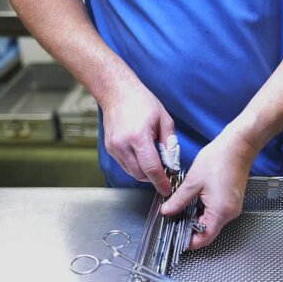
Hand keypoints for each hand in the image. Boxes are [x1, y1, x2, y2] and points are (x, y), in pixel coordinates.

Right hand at [100, 80, 173, 195]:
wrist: (116, 92)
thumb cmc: (141, 101)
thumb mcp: (164, 119)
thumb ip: (170, 142)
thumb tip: (172, 161)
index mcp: (139, 137)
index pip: (152, 169)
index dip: (161, 182)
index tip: (167, 189)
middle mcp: (123, 145)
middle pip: (140, 175)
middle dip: (154, 178)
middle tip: (165, 173)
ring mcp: (114, 147)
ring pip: (131, 172)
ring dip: (144, 172)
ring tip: (154, 161)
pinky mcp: (110, 148)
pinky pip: (125, 165)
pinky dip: (135, 165)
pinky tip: (143, 156)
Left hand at [161, 128, 257, 248]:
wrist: (239, 145)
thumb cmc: (220, 159)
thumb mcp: (193, 181)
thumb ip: (179, 200)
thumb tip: (167, 211)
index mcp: (220, 211)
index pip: (204, 238)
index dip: (189, 242)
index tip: (176, 239)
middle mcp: (230, 213)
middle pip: (208, 231)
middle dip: (190, 227)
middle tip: (174, 220)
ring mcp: (233, 206)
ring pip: (212, 221)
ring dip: (197, 217)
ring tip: (182, 207)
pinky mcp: (233, 200)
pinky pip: (217, 212)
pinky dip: (205, 209)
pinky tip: (195, 199)